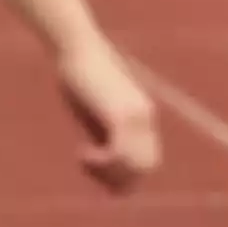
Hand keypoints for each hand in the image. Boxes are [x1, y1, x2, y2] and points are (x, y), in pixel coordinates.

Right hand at [55, 36, 160, 192]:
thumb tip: (107, 162)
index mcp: (144, 119)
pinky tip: (82, 153)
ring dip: (107, 172)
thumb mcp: (96, 113)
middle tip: (88, 166)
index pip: (148, 163)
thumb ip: (106, 134)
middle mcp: (145, 119)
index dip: (122, 175)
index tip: (94, 168)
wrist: (80, 49)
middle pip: (145, 169)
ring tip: (84, 159)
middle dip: (115, 177)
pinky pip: (120, 153)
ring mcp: (135, 117)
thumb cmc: (82, 79)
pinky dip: (101, 162)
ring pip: (136, 165)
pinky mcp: (120, 114)